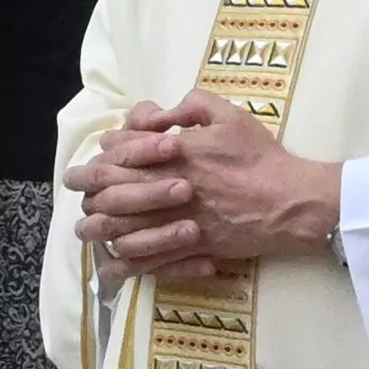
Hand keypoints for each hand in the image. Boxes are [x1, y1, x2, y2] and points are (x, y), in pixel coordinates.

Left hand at [71, 95, 338, 280]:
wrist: (290, 201)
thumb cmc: (261, 156)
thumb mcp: (228, 115)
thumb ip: (190, 105)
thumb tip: (159, 113)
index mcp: (172, 152)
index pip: (117, 152)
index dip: (102, 155)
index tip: (98, 157)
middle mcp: (166, 186)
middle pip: (108, 191)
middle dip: (86, 190)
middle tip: (78, 191)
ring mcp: (176, 220)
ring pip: (118, 229)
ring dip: (98, 228)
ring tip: (89, 228)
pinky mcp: (188, 247)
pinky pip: (146, 260)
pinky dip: (125, 263)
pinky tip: (113, 262)